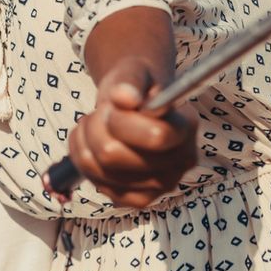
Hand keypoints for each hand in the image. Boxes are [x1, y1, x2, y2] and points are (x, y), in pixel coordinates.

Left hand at [66, 58, 199, 208]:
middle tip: (101, 112)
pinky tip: (91, 144)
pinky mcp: (139, 199)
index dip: (122, 121)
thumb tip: (125, 98)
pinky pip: (98, 184)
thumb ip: (130, 80)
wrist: (135, 105)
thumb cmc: (135, 87)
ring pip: (100, 170)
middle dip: (96, 127)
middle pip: (114, 155)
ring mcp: (161, 185)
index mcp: (186, 126)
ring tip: (94, 124)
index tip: (115, 104)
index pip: (155, 137)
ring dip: (86, 142)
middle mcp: (181, 161)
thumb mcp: (133, 71)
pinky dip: (84, 160)